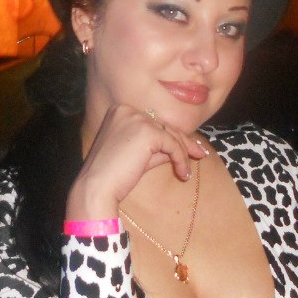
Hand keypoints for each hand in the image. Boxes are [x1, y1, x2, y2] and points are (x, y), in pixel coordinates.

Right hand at [67, 105, 207, 220]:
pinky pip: (172, 145)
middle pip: (164, 126)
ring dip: (183, 153)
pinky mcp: (146, 132)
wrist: (97, 187)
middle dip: (184, 142)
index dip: (172, 136)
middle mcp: (127, 110)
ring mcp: (137, 119)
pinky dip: (180, 159)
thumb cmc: (114, 174)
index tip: (188, 147)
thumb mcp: (138, 155)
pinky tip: (182, 173)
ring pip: (170, 134)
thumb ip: (156, 147)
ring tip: (186, 171)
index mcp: (120, 111)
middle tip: (200, 154)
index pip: (153, 122)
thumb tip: (180, 148)